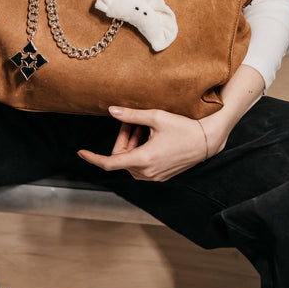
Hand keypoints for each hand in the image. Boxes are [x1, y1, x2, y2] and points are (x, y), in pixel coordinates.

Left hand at [78, 106, 224, 181]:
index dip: (93, 158)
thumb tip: (111, 110)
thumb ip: (131, 115)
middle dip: (122, 138)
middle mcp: (147, 172)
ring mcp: (154, 177)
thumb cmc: (183, 127)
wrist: (207, 141)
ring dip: (130, 144)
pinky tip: (148, 136)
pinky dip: (138, 151)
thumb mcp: (156, 117)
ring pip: (130, 161)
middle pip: (120, 157)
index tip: (81, 152)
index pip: (110, 163)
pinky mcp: (160, 176)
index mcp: (143, 159)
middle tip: (130, 121)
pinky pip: (140, 165)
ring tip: (142, 127)